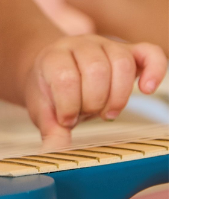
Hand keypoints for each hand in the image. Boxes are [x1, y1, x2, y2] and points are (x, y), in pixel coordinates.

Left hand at [23, 34, 166, 148]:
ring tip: (107, 112)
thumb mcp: (43, 108)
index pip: (66, 77)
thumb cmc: (51, 90)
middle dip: (94, 102)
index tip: (66, 119)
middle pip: (97, 69)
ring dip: (117, 96)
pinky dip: (155, 70)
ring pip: (122, 63)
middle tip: (87, 113)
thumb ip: (51, 128)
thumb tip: (54, 153)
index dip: (68, 105)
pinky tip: (147, 89)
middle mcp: (82, 45)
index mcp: (55, 56)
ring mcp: (107, 45)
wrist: (55, 68)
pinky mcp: (129, 51)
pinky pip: (150, 53)